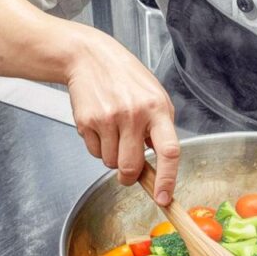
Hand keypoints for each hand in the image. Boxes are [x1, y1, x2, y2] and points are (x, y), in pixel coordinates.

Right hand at [65, 29, 179, 204]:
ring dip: (112, 156)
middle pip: (131, 166)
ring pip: (110, 163)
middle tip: (129, 171)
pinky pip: (94, 152)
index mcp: (158, 109)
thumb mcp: (154, 96)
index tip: (163, 198)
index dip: (167, 179)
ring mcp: (108, 118)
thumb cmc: (126, 78)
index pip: (170, 151)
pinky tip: (100, 125)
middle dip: (129, 176)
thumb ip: (160, 128)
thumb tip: (159, 166)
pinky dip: (98, 147)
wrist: (90, 57)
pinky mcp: (87, 121)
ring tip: (114, 131)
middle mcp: (134, 114)